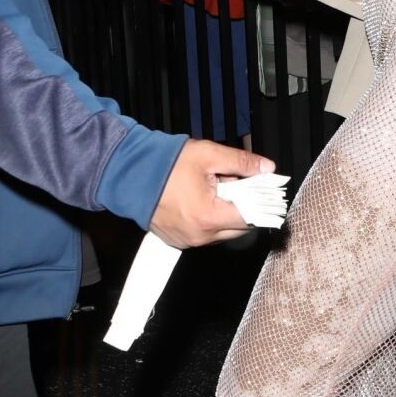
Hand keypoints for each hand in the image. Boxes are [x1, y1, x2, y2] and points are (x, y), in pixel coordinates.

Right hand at [150, 140, 274, 246]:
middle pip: (240, 227)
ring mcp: (187, 241)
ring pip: (223, 232)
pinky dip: (210, 219)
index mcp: (209, 216)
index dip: (261, 202)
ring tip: (213, 189)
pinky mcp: (178, 241)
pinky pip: (206, 234)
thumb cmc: (165, 164)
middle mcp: (199, 236)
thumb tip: (266, 168)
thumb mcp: (209, 155)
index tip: (264, 189)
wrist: (129, 173)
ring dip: (226, 213)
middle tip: (233, 183)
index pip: (251, 218)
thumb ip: (242, 162)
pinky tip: (201, 200)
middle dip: (242, 206)